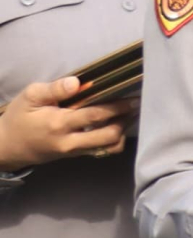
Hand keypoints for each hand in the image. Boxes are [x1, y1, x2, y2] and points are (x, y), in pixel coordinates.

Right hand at [0, 76, 132, 167]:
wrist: (7, 146)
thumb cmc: (20, 117)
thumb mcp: (30, 97)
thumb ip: (53, 89)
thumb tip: (77, 81)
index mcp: (59, 123)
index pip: (95, 115)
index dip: (117, 106)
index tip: (132, 97)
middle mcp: (70, 141)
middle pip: (109, 136)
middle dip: (125, 120)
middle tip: (135, 105)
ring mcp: (75, 151)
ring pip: (109, 147)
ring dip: (123, 131)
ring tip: (128, 114)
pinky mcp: (76, 155)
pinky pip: (102, 151)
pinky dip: (114, 140)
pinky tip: (117, 125)